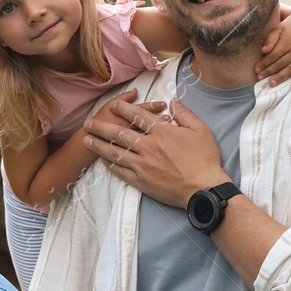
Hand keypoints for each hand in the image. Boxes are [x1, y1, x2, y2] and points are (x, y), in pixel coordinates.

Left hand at [82, 95, 226, 207]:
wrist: (203, 189)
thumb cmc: (205, 159)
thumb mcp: (200, 130)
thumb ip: (185, 114)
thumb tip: (174, 101)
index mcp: (162, 132)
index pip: (137, 116)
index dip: (123, 108)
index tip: (113, 104)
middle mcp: (148, 147)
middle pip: (119, 133)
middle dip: (101, 126)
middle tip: (88, 123)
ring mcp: (142, 165)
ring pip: (115, 152)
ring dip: (98, 145)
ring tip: (86, 140)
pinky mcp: (141, 181)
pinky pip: (120, 171)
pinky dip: (110, 165)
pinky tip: (103, 160)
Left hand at [255, 8, 290, 85]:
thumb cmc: (287, 25)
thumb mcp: (278, 27)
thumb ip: (270, 39)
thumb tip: (263, 51)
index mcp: (287, 42)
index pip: (273, 56)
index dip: (263, 64)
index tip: (255, 70)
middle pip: (280, 64)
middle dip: (269, 72)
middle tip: (259, 79)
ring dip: (281, 77)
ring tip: (271, 84)